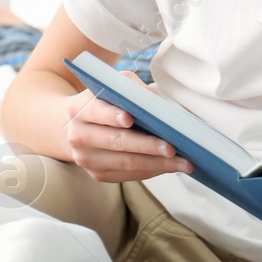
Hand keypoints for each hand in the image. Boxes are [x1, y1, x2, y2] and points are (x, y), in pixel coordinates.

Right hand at [63, 71, 192, 182]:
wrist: (82, 127)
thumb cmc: (108, 102)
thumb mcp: (116, 86)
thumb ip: (134, 89)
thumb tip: (157, 104)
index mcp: (79, 109)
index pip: (96, 111)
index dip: (112, 116)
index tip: (130, 118)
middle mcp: (78, 136)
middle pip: (117, 142)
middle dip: (147, 146)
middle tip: (173, 148)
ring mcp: (86, 159)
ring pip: (126, 163)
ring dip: (158, 164)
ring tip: (183, 162)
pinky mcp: (98, 174)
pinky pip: (129, 175)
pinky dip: (153, 170)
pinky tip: (171, 166)